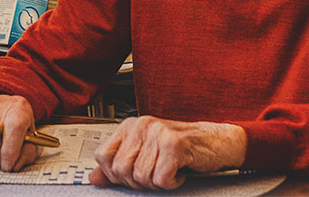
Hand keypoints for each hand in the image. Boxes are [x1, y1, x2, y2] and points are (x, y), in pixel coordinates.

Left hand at [90, 116, 246, 190]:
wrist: (215, 142)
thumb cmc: (181, 148)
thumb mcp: (144, 154)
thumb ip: (118, 164)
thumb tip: (94, 178)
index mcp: (130, 126)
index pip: (103, 156)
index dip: (115, 174)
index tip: (131, 176)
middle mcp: (141, 125)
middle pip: (121, 170)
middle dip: (138, 181)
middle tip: (156, 173)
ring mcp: (157, 133)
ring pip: (141, 177)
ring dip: (157, 182)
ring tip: (169, 169)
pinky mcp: (174, 145)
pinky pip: (161, 178)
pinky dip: (172, 182)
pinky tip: (179, 171)